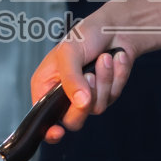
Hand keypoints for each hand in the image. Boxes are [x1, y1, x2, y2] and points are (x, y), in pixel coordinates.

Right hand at [29, 26, 133, 142]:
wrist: (116, 28)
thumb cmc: (85, 35)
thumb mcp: (69, 52)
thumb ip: (71, 79)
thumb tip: (80, 102)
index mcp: (46, 87)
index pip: (43, 119)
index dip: (49, 130)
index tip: (58, 132)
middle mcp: (64, 96)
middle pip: (74, 120)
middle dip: (87, 97)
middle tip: (90, 75)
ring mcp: (86, 97)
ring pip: (97, 108)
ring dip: (104, 80)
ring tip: (104, 58)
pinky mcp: (106, 94)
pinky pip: (113, 96)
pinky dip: (117, 76)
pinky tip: (116, 59)